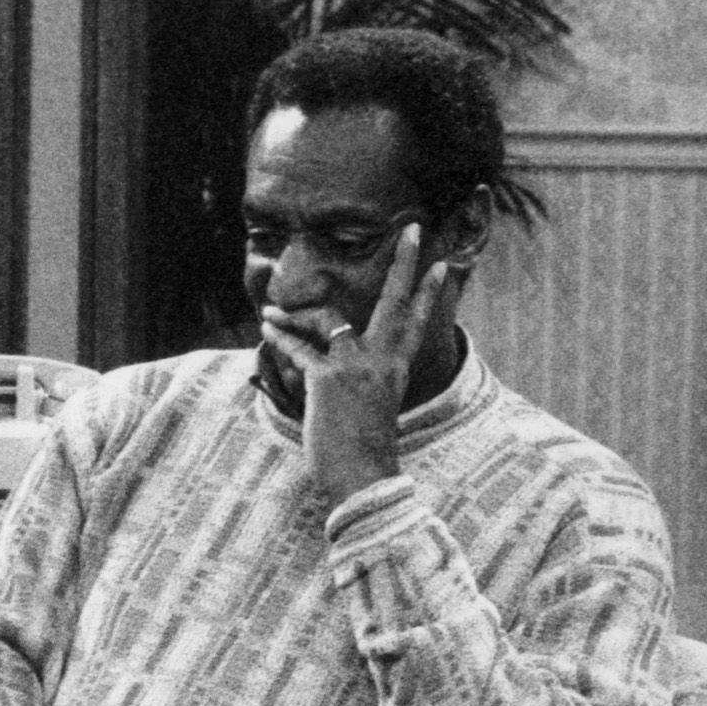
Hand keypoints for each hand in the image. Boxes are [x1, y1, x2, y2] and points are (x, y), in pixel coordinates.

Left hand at [259, 223, 454, 511]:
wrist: (361, 477)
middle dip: (404, 262)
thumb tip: (336, 364)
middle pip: (396, 301)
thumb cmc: (362, 449)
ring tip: (270, 313)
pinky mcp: (328, 378)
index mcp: (397, 368)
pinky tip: (265, 328)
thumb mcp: (371, 407)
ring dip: (294, 316)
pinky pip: (299, 348)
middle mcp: (382, 361)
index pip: (416, 321)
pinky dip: (279, 338)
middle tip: (412, 228)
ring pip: (328, 319)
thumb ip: (364, 379)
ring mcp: (356, 366)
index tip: (441, 264)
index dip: (429, 292)